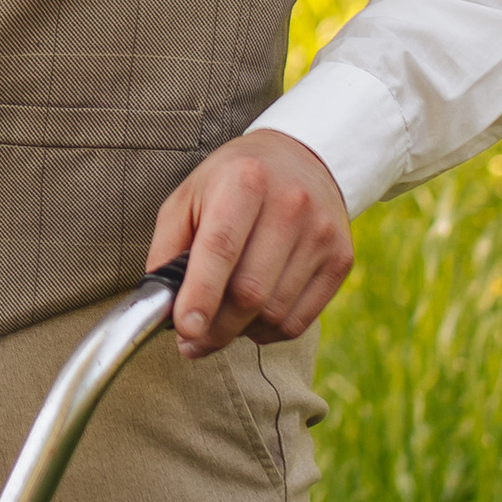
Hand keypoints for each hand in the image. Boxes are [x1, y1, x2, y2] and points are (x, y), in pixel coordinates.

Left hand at [148, 130, 352, 358]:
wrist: (302, 159)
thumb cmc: (233, 183)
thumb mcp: (189, 196)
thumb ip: (168, 248)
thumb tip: (161, 306)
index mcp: (245, 181)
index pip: (221, 248)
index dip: (201, 295)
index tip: (185, 329)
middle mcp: (291, 205)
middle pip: (250, 291)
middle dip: (215, 329)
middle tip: (192, 341)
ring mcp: (321, 234)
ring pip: (274, 312)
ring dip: (240, 331)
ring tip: (222, 320)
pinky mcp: (340, 259)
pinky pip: (298, 322)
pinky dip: (267, 331)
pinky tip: (252, 317)